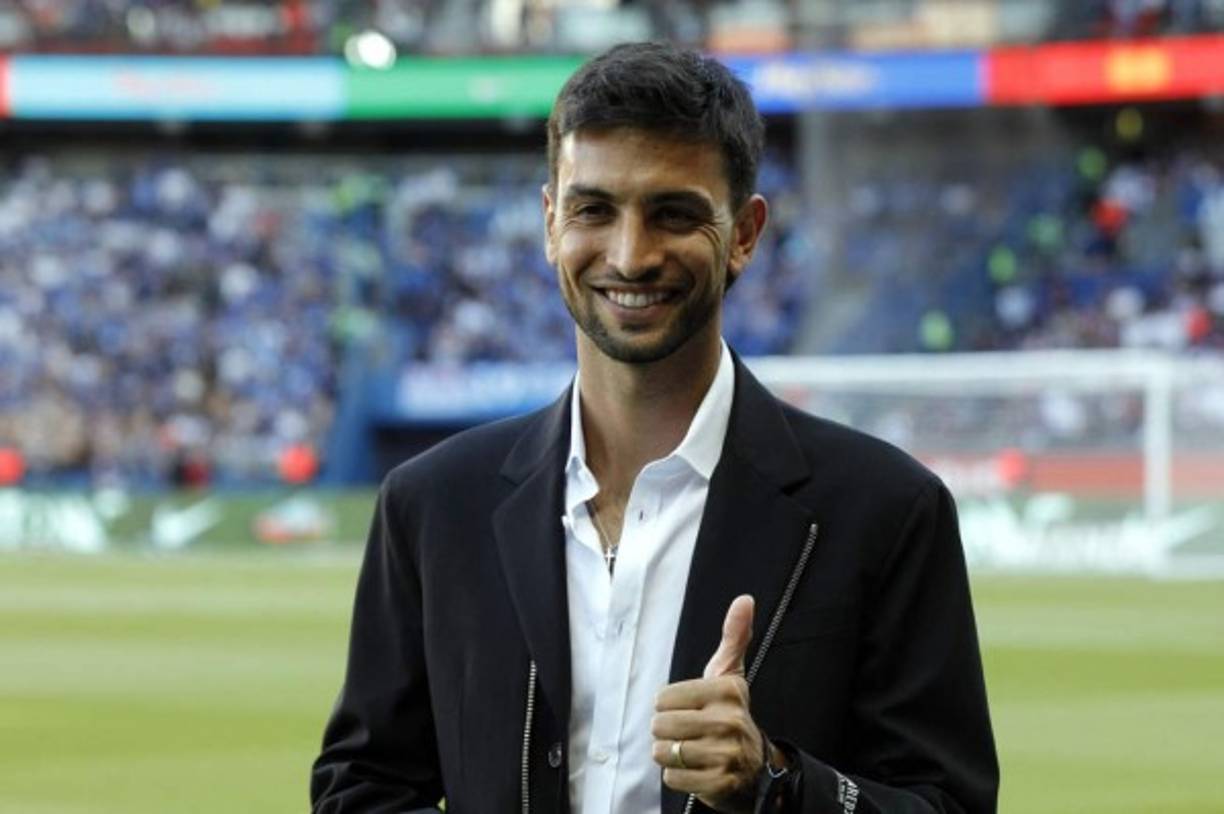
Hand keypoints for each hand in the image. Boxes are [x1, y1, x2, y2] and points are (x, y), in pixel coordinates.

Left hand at [651, 595, 767, 812]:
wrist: (756, 769)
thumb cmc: (731, 715)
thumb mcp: (732, 675)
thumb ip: (734, 637)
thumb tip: (744, 599)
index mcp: (727, 691)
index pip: (663, 698)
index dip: (668, 706)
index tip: (689, 709)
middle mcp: (729, 721)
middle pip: (660, 725)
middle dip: (666, 731)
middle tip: (687, 732)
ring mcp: (725, 754)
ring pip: (664, 752)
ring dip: (670, 754)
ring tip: (689, 750)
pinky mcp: (718, 783)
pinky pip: (672, 777)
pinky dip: (676, 775)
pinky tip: (694, 769)